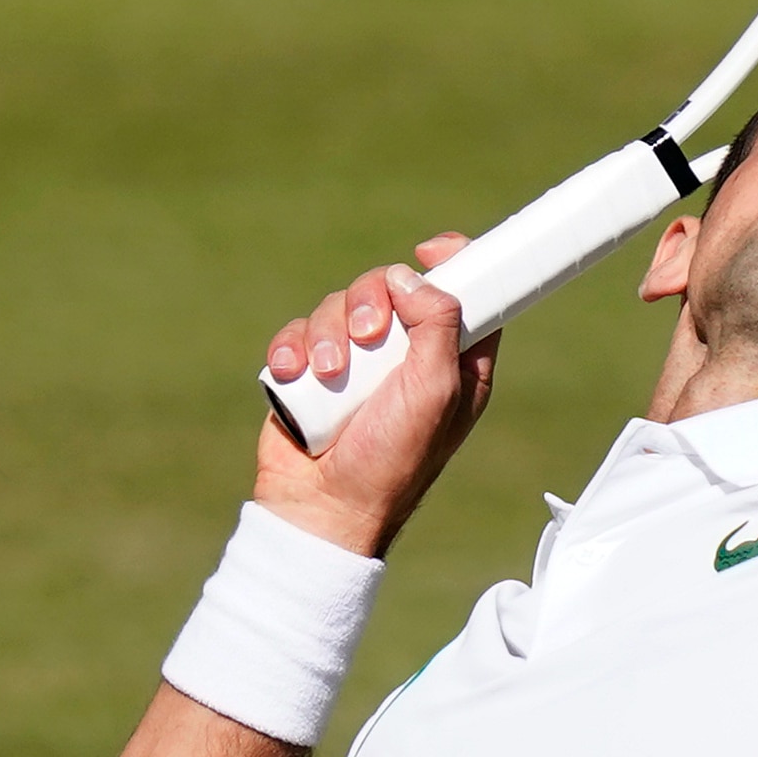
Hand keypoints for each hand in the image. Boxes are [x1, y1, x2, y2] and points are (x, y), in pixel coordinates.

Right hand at [255, 231, 496, 558]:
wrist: (322, 506)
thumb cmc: (391, 459)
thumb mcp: (435, 391)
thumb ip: (437, 324)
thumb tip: (413, 275)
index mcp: (451, 362)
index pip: (462, 294)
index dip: (453, 262)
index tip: (430, 250)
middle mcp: (406, 356)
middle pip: (391, 286)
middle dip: (372, 301)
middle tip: (370, 335)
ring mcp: (357, 362)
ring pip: (339, 305)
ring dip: (330, 336)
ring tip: (329, 376)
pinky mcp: (312, 370)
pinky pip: (299, 332)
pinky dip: (295, 349)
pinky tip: (296, 376)